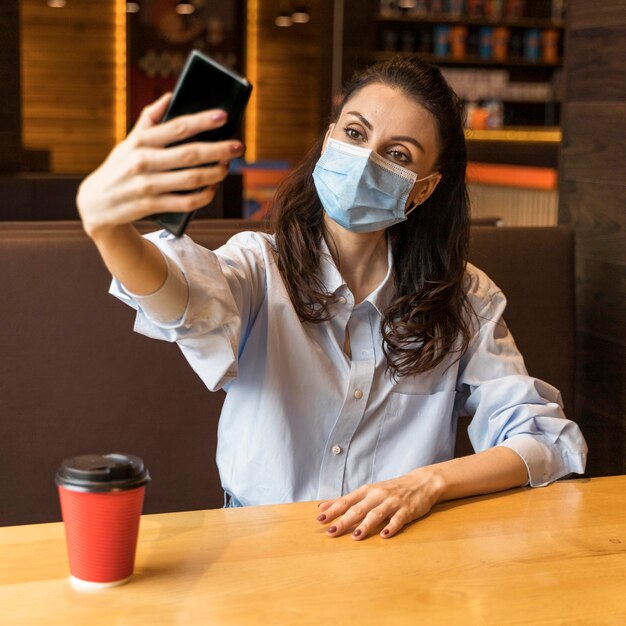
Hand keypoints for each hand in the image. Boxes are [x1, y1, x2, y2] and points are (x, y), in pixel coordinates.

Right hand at [77, 92, 244, 238]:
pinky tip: (213, 188)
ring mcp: (147, 186)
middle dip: (218, 150)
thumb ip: (149, 120)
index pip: (176, 127)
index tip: (224, 116)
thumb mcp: (128, 143)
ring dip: (215, 173)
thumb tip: (170, 95)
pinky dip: (203, 196)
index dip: (202, 121)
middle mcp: (143, 162)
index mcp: (140, 142)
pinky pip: (185, 202)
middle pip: (190, 154)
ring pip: (191, 179)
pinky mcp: (151, 206)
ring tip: (227, 167)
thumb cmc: (119, 168)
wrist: (96, 205)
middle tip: (239, 146)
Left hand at [316, 469, 443, 539]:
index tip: (320, 520)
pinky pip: (398, 519)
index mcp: (366, 491)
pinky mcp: (407, 510)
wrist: (421, 483)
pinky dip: (391, 527)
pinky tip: (385, 535)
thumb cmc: (390, 489)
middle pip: (358, 509)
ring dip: (365, 525)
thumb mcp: (368, 491)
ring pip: (377, 514)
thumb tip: (323, 507)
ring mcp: (392, 502)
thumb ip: (347, 500)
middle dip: (344, 520)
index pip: (346, 501)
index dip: (333, 510)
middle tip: (331, 532)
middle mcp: (377, 495)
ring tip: (355, 536)